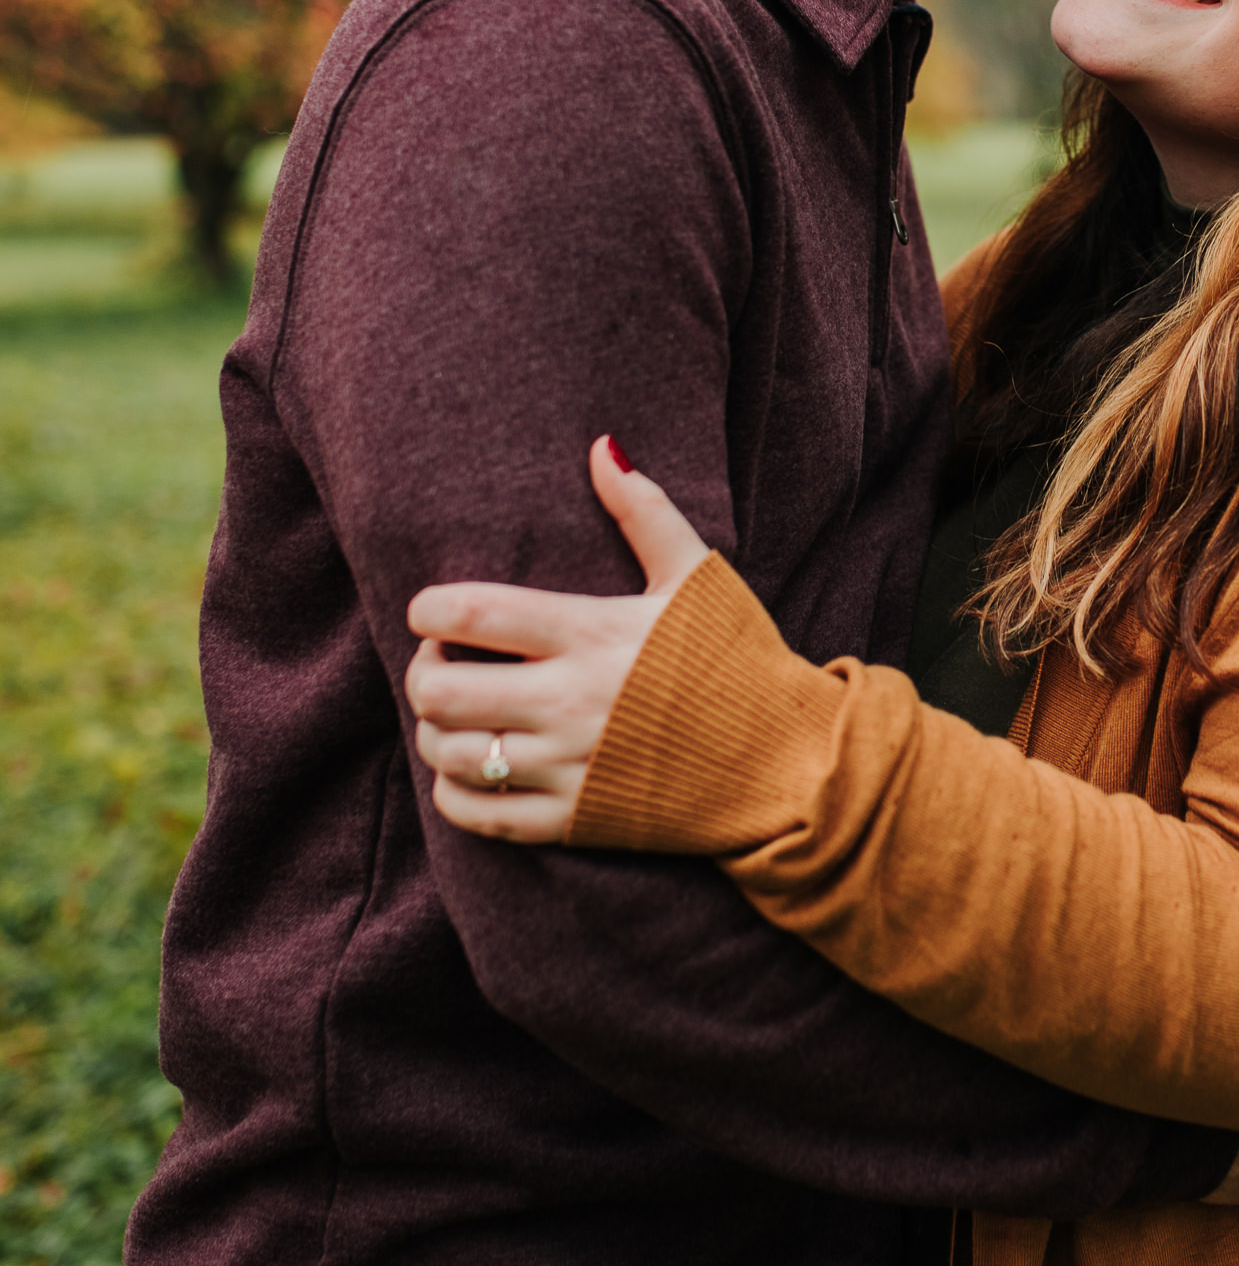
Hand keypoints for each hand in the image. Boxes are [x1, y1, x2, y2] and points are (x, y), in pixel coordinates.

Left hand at [405, 439, 707, 841]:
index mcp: (592, 633)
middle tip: (443, 660)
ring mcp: (569, 767)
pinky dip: (452, 792)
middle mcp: (570, 702)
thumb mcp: (698, 576)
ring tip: (458, 713)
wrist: (787, 761)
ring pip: (450, 753)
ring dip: (435, 730)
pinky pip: (477, 814)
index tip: (432, 612)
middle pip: (441, 689)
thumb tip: (603, 446)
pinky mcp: (573, 819)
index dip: (428, 609)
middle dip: (422, 670)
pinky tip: (471, 768)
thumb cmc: (741, 660)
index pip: (470, 613)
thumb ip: (644, 510)